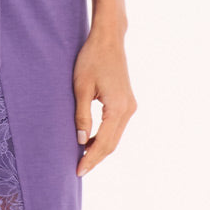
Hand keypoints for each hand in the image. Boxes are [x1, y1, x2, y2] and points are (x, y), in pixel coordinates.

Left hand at [72, 28, 136, 176]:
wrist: (108, 39)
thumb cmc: (91, 59)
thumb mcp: (81, 87)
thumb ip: (82, 115)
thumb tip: (81, 141)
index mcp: (118, 108)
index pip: (104, 142)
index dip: (91, 158)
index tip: (78, 171)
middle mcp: (129, 110)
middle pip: (112, 143)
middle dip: (96, 158)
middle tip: (78, 170)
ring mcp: (130, 106)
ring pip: (116, 137)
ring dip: (101, 148)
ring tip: (82, 159)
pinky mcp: (127, 102)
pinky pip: (117, 127)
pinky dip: (105, 137)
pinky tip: (91, 141)